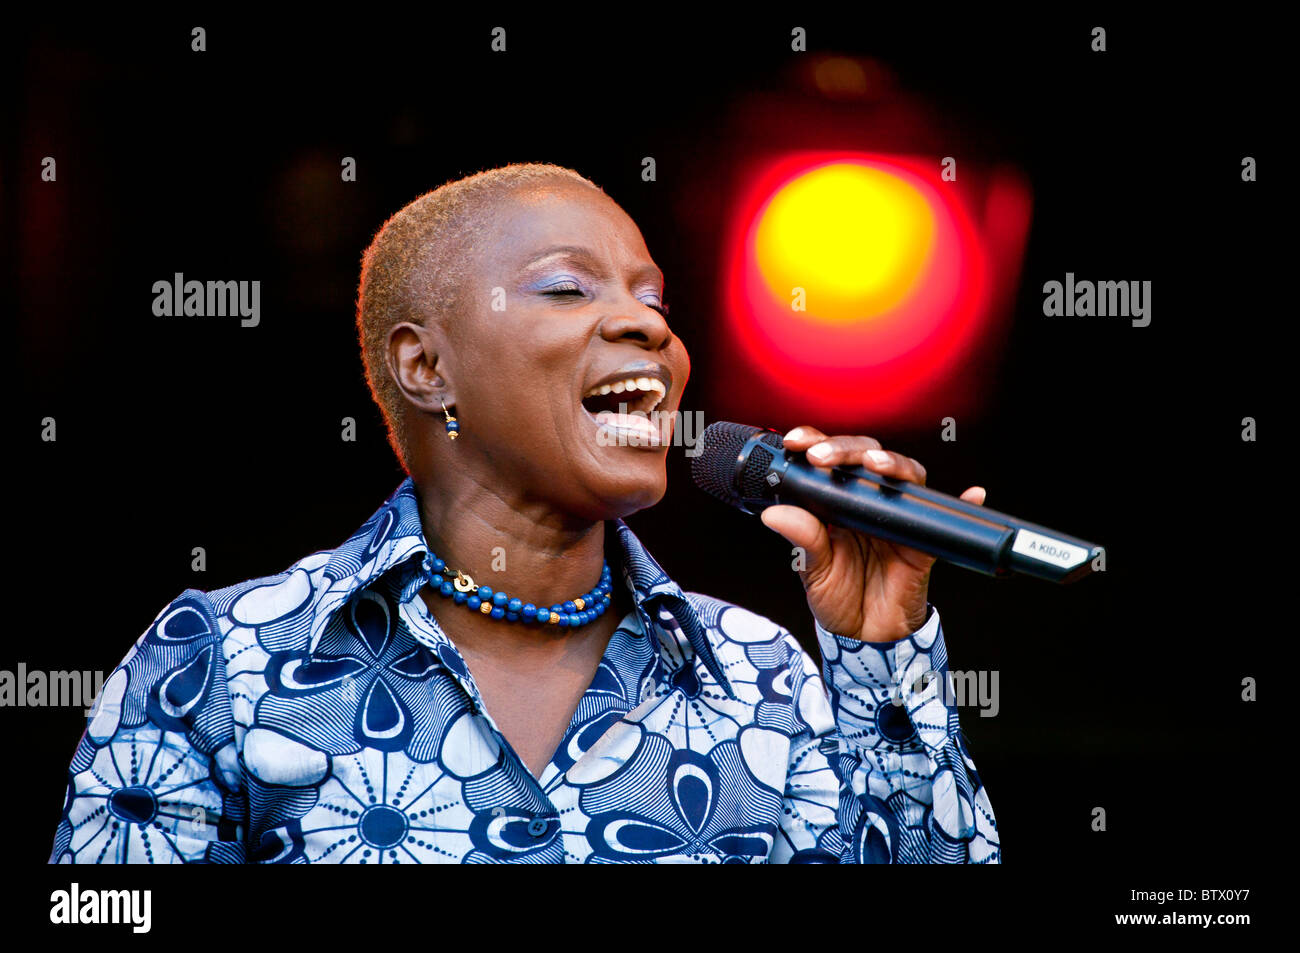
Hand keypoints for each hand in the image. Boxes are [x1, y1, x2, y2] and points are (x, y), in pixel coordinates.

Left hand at [759, 426, 986, 642]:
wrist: (866, 637)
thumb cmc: (839, 598)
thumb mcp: (813, 569)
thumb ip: (801, 539)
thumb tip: (775, 514)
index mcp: (837, 503)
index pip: (830, 461)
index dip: (816, 443)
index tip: (797, 442)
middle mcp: (869, 502)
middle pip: (866, 456)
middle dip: (846, 449)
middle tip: (823, 457)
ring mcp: (897, 517)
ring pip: (904, 475)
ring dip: (892, 463)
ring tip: (875, 463)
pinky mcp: (921, 540)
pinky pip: (942, 518)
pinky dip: (963, 502)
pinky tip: (972, 493)